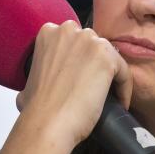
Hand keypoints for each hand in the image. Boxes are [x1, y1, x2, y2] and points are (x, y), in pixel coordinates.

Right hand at [0, 21, 131, 153]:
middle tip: (94, 86)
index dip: (79, 60)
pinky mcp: (107, 58)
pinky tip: (120, 102)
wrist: (47, 123)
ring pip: (110, 56)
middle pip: (92, 46)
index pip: (75, 42)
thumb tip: (45, 81)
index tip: (80, 77)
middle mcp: (69, 30)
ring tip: (108, 96)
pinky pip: (123, 71)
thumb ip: (42, 69)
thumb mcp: (30, 78)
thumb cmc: (37, 107)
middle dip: (95, 64)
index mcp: (48, 32)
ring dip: (110, 75)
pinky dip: (124, 87)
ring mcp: (89, 42)